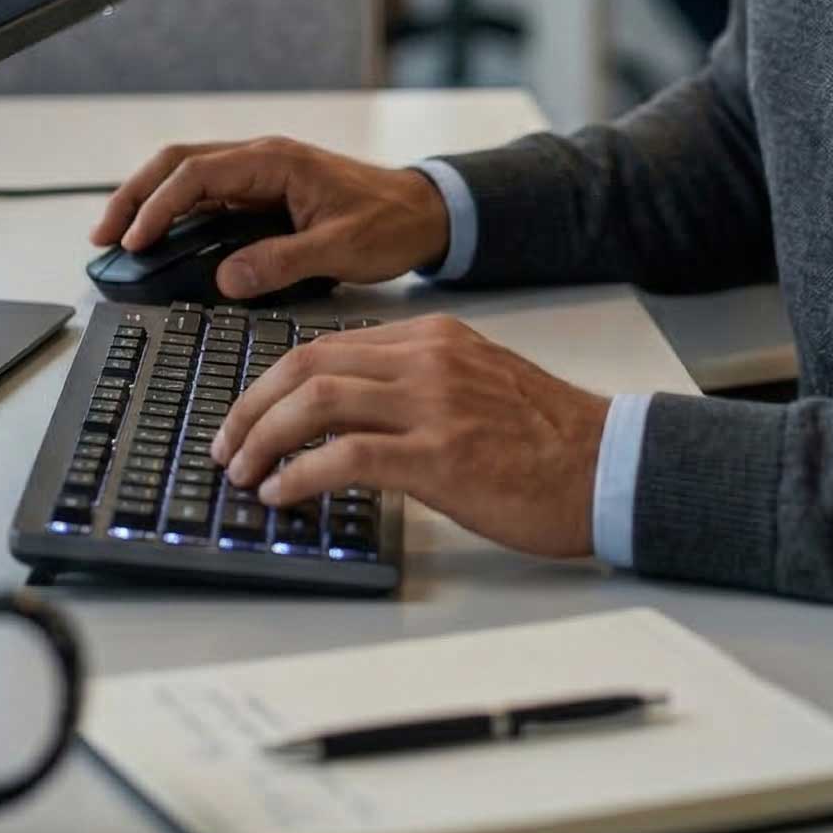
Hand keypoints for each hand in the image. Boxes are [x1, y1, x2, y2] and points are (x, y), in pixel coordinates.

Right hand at [88, 138, 450, 298]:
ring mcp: (262, 173)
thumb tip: (226, 278)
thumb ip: (281, 262)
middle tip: (103, 236)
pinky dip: (177, 210)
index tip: (133, 240)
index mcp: (275, 162)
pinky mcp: (265, 192)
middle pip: (178, 163)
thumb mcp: (339, 248)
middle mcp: (262, 159)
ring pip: (188, 174)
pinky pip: (208, 193)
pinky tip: (163, 236)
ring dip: (151, 199)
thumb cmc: (390, 222)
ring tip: (120, 236)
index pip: (197, 174)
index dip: (158, 206)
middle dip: (135, 194)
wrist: (426, 211)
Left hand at [212, 314, 610, 558]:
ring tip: (243, 472)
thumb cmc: (547, 439)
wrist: (607, 464)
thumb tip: (349, 417)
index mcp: (433, 338)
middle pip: (308, 364)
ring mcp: (433, 405)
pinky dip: (303, 474)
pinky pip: (349, 456)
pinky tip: (284, 494)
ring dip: (264, 437)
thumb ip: (418, 385)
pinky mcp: (441, 456)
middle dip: (251, 404)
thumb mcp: (476, 385)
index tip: (247, 412)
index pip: (328, 343)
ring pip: (318, 401)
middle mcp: (427, 360)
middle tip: (225, 443)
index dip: (273, 379)